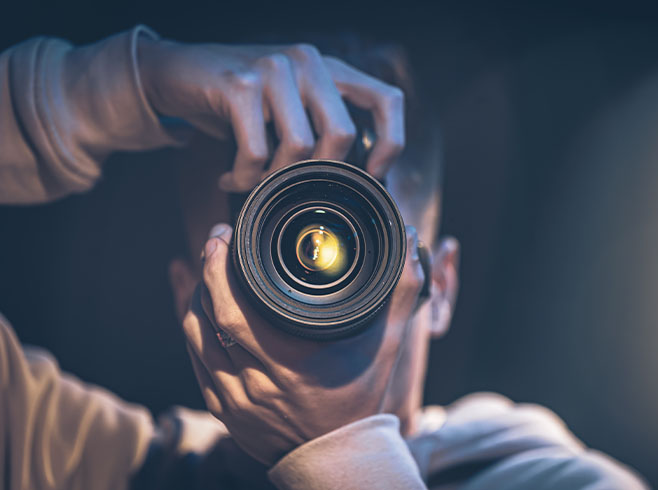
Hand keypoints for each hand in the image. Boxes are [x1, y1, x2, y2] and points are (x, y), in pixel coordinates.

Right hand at [137, 39, 403, 190]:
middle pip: (341, 134)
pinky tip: (230, 178)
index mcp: (329, 69)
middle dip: (318, 174)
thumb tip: (356, 182)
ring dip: (275, 178)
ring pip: (299, 146)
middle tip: (293, 188)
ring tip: (254, 184)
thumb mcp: (289, 108)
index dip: (390, 142)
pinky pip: (257, 150)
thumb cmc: (238, 102)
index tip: (372, 175)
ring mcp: (275, 68)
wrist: (174, 73)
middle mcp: (308, 62)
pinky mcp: (240, 83)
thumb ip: (321, 128)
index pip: (386, 99)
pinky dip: (244, 176)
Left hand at [170, 223, 425, 464]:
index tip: (225, 239)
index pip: (233, 308)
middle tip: (216, 243)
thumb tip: (410, 242)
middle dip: (205, 272)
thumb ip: (400, 293)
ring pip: (195, 338)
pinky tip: (200, 311)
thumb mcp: (386, 346)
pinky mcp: (224, 411)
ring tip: (205, 272)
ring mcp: (234, 400)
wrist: (338, 457)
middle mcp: (255, 382)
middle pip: (207, 317)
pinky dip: (196, 332)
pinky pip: (197, 362)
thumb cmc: (361, 398)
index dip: (220, 268)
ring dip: (194, 300)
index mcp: (289, 362)